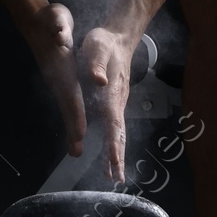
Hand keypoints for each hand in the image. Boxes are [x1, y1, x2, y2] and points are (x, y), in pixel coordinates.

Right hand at [22, 1, 85, 156]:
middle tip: (76, 152)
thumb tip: (61, 35)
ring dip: (71, 126)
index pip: (69, 93)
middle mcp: (58, 77)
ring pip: (66, 106)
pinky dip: (71, 116)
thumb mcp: (57, 18)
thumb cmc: (50, 19)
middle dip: (72, 128)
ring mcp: (57, 79)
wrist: (36, 20)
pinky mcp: (59, 79)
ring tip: (76, 147)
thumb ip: (59, 27)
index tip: (80, 132)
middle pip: (67, 106)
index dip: (75, 112)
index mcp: (61, 67)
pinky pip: (67, 101)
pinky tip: (76, 128)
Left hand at [79, 27, 133, 184]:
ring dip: (116, 153)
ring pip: (118, 132)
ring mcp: (118, 103)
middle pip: (120, 133)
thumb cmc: (105, 42)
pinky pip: (114, 127)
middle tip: (117, 179)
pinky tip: (109, 154)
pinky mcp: (115, 102)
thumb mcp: (97, 47)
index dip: (114, 143)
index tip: (115, 162)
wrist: (119, 37)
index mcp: (112, 92)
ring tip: (114, 175)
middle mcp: (118, 101)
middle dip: (118, 156)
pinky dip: (113, 143)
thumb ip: (96, 63)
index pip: (114, 122)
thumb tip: (98, 80)